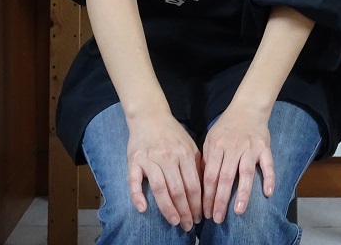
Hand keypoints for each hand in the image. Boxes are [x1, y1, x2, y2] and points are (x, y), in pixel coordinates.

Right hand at [126, 114, 202, 231]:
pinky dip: (137, 196)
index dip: (197, 204)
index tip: (200, 218)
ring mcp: (150, 159)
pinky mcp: (134, 160)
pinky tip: (143, 209)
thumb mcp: (190, 145)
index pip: (193, 185)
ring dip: (168, 209)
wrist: (150, 116)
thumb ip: (197, 165)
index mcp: (185, 154)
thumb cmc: (172, 133)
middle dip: (185, 211)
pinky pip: (134, 181)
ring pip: (160, 189)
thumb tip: (206, 190)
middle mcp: (168, 157)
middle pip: (178, 190)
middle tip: (189, 225)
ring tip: (175, 221)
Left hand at [201, 102, 273, 222]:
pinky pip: (268, 164)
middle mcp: (233, 148)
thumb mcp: (211, 138)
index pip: (210, 175)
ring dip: (242, 193)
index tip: (205, 211)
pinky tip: (268, 193)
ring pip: (246, 172)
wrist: (248, 108)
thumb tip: (201, 184)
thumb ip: (207, 159)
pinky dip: (269, 178)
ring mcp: (250, 148)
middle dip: (220, 200)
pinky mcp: (265, 147)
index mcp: (217, 146)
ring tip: (238, 210)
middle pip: (226, 177)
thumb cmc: (227, 126)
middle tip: (217, 218)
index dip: (207, 195)